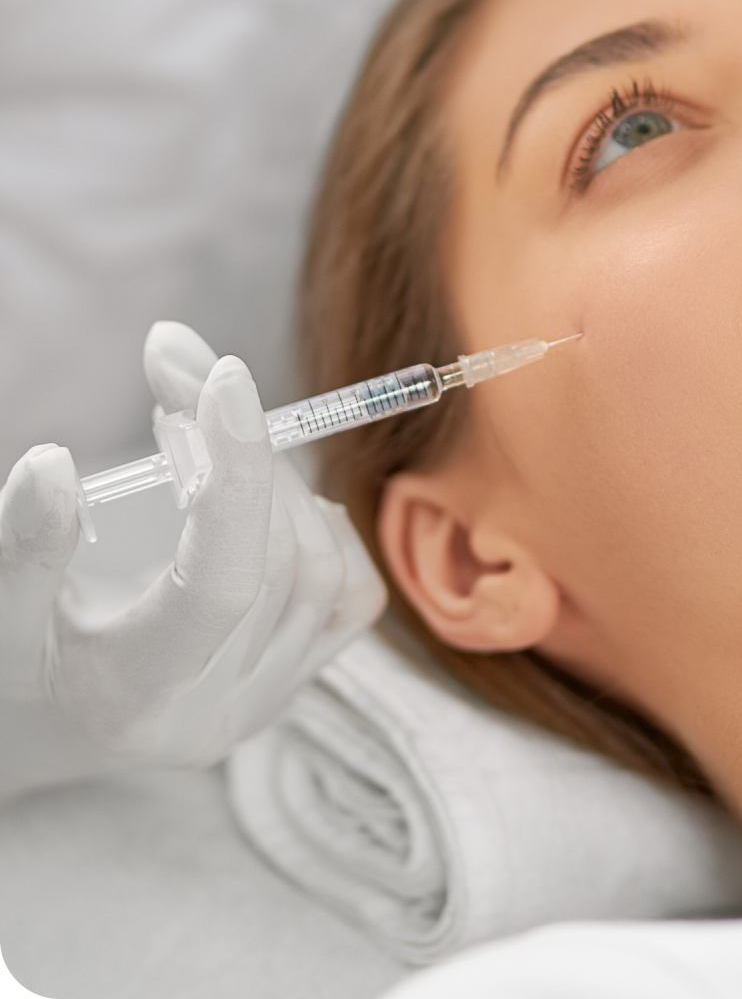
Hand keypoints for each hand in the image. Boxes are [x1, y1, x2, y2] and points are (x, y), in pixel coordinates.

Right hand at [0, 324, 384, 800]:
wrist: (55, 722)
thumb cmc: (17, 660)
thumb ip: (25, 544)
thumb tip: (50, 465)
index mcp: (134, 696)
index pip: (219, 583)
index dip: (234, 475)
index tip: (222, 376)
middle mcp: (216, 710)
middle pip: (276, 560)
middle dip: (246, 453)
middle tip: (192, 380)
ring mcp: (266, 700)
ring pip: (322, 568)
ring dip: (281, 478)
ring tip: (215, 431)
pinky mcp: (298, 681)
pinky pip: (351, 595)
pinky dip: (325, 528)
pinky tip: (273, 496)